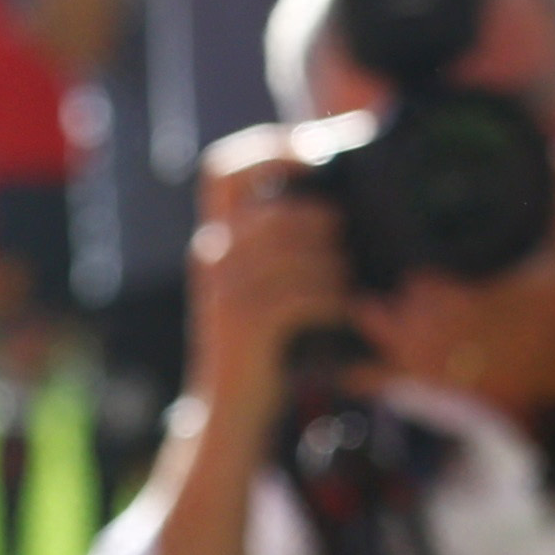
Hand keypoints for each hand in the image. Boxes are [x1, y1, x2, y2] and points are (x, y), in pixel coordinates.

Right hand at [185, 126, 356, 447]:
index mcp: (217, 234)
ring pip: (297, 251)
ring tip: (343, 284)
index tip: (316, 151)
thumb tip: (342, 197)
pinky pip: (301, 294)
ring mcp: (223, 290)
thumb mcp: (268, 278)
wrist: (232, 407)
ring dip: (334, 265)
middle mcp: (212, 254)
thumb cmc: (267, 334)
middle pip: (279, 210)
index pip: (222, 168)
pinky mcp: (242, 325)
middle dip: (324, 223)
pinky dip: (331, 299)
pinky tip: (341, 311)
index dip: (269, 147)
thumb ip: (288, 236)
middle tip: (343, 247)